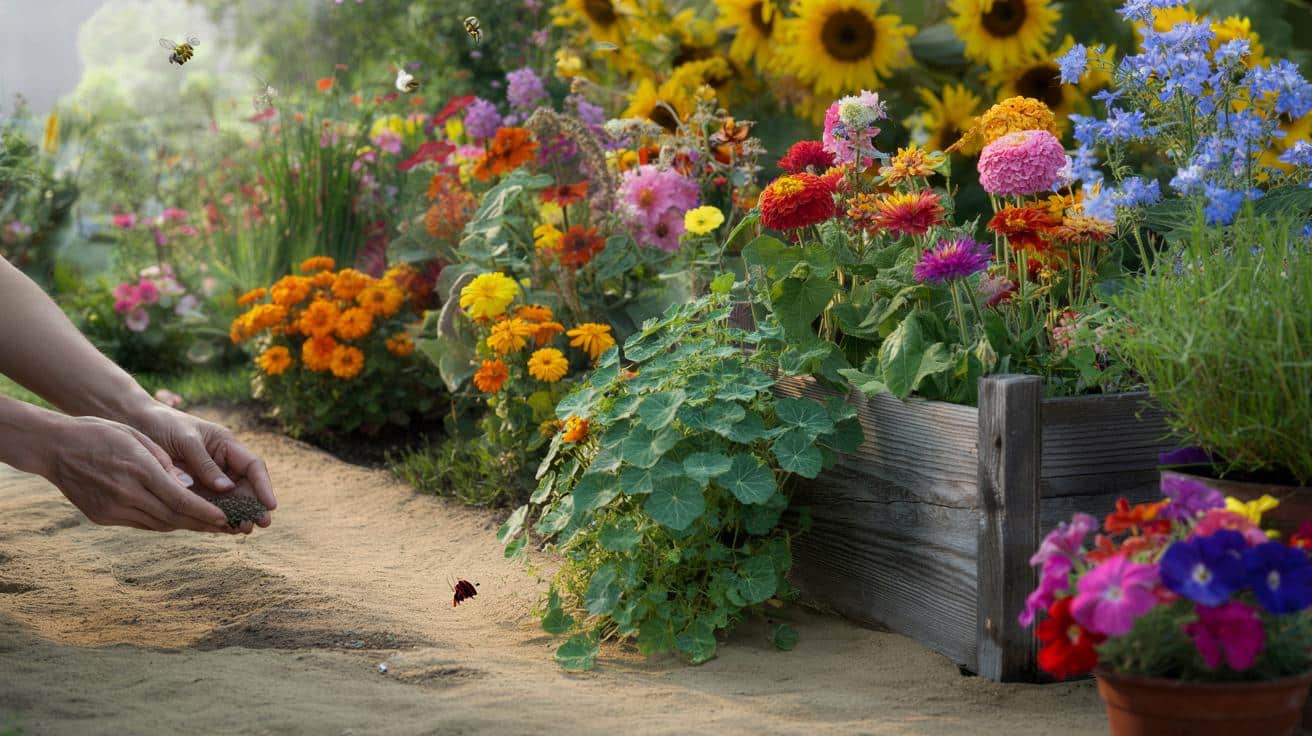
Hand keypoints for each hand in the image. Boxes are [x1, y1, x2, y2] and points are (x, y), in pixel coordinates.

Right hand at [41, 415, 234, 532]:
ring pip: (158, 524)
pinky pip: (140, 524)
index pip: (180, 499)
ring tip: (208, 526)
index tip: (225, 517)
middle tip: (226, 526)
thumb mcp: (137, 437)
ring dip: (185, 525)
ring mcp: (112, 509)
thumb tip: (188, 484)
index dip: (205, 512)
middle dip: (203, 523)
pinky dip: (162, 522)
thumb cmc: (99, 433)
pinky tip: (178, 519)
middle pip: (173, 517)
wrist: (53, 447)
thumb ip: (165, 462)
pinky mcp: (102, 517)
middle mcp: (126, 494)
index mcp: (139, 471)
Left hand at [129, 404, 276, 526]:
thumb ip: (205, 464)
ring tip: (246, 530)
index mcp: (226, 446)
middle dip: (255, 505)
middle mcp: (222, 463)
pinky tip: (225, 529)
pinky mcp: (194, 490)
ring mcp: (208, 478)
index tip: (270, 504)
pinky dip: (218, 517)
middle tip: (262, 523)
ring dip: (239, 514)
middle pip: (246, 486)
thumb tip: (227, 488)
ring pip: (230, 499)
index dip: (264, 485)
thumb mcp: (186, 441)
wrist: (135, 424)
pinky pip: (210, 505)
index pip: (253, 466)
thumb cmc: (163, 424)